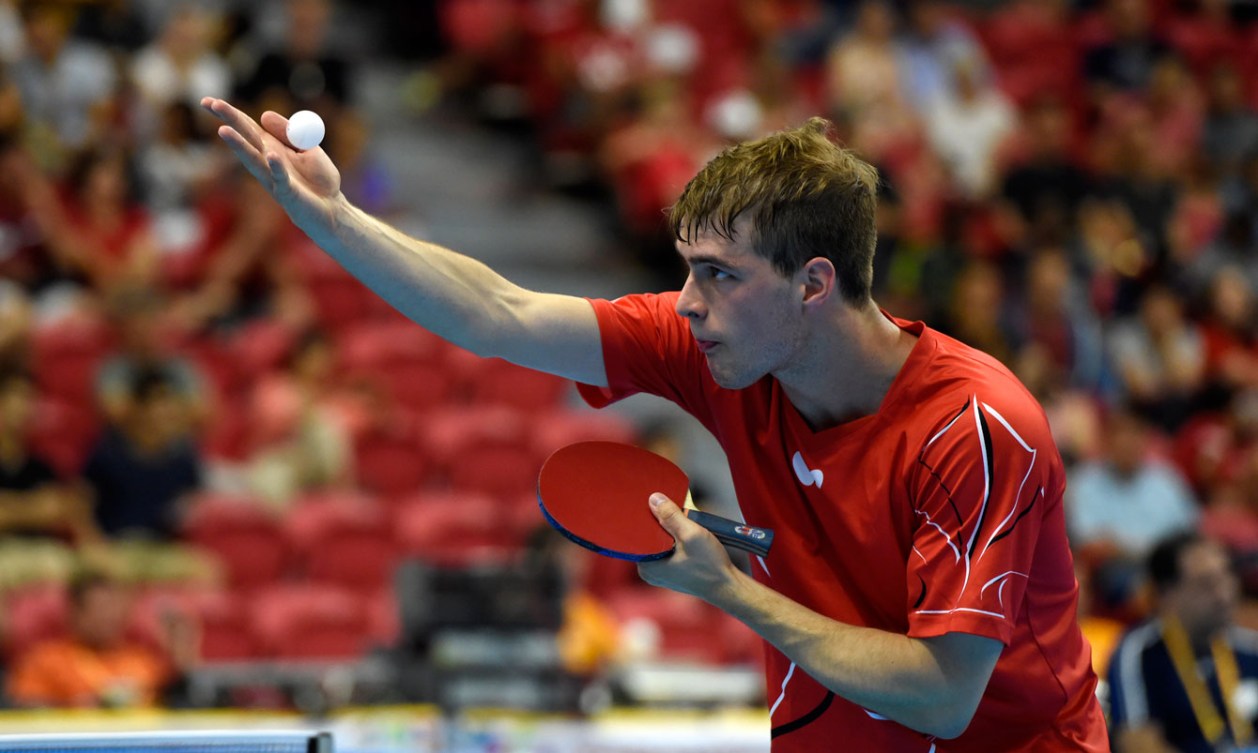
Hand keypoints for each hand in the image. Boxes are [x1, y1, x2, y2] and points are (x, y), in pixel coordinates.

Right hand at [199, 97, 341, 230]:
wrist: (332, 209)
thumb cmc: (318, 181)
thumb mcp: (307, 148)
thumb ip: (289, 132)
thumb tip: (263, 115)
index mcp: (272, 147)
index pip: (248, 127)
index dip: (229, 113)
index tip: (207, 101)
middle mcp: (268, 162)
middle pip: (245, 138)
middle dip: (228, 120)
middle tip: (207, 103)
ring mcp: (274, 178)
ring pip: (253, 160)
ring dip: (239, 145)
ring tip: (223, 130)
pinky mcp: (288, 193)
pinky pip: (281, 178)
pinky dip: (277, 167)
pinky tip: (271, 156)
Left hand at [637, 493, 740, 602]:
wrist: (729, 587)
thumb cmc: (711, 567)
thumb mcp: (691, 535)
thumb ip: (671, 516)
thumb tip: (654, 499)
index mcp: (646, 566)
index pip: (637, 534)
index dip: (647, 516)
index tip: (655, 503)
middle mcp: (649, 571)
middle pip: (648, 537)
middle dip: (660, 522)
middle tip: (672, 508)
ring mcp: (661, 572)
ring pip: (660, 541)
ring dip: (670, 529)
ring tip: (682, 521)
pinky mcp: (672, 571)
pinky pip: (668, 548)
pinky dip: (676, 538)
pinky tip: (686, 532)